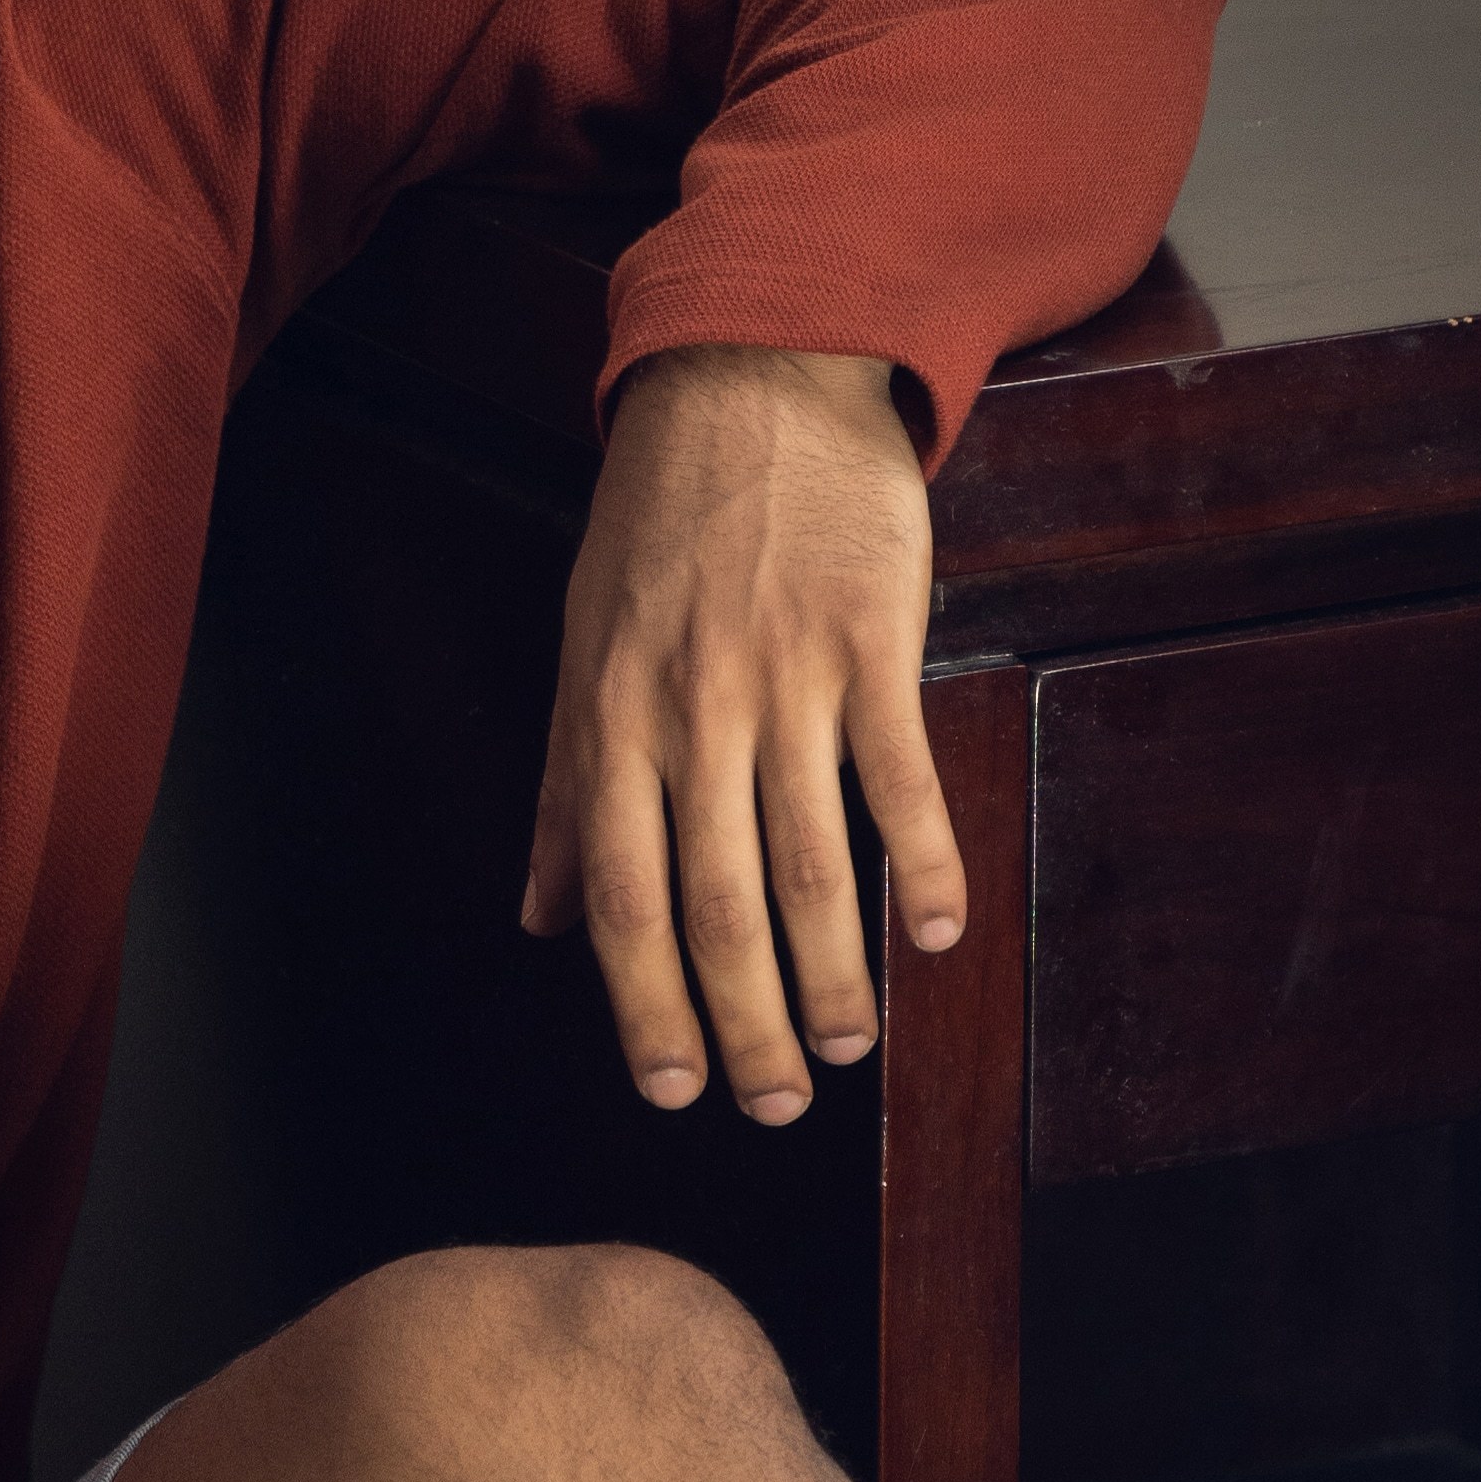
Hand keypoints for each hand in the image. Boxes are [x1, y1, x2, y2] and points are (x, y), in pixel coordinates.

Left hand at [520, 346, 965, 1119]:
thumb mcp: (584, 646)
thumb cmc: (661, 525)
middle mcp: (691, 710)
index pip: (622, 899)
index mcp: (612, 720)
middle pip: (717, 904)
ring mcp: (785, 676)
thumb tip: (541, 918)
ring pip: (810, 859)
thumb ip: (570, 791)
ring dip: (833, 969)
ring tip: (847, 1045)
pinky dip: (926, 861)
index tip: (673, 1087)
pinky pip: (900, 774)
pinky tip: (939, 933)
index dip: (645, 1006)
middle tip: (773, 1104)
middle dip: (745, 1022)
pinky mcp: (871, 638)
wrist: (754, 377)